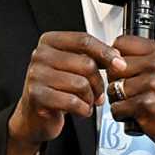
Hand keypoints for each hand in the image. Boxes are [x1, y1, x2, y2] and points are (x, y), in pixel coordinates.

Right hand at [8, 32, 125, 154]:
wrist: (34, 115)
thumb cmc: (57, 88)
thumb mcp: (73, 66)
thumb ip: (93, 57)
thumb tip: (118, 58)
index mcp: (50, 41)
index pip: (84, 40)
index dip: (106, 52)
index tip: (120, 64)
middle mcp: (40, 55)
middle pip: (86, 64)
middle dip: (99, 83)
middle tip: (99, 93)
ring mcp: (36, 75)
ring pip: (82, 84)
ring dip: (91, 98)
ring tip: (88, 102)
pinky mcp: (37, 96)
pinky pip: (73, 101)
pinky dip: (83, 109)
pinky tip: (81, 110)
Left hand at [107, 35, 154, 154]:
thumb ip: (142, 59)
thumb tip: (112, 58)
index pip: (121, 43)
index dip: (116, 58)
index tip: (123, 68)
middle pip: (113, 67)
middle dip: (116, 81)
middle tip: (133, 91)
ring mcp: (151, 84)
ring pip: (113, 89)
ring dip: (120, 100)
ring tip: (137, 103)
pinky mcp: (145, 105)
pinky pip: (116, 108)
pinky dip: (123, 116)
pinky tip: (137, 114)